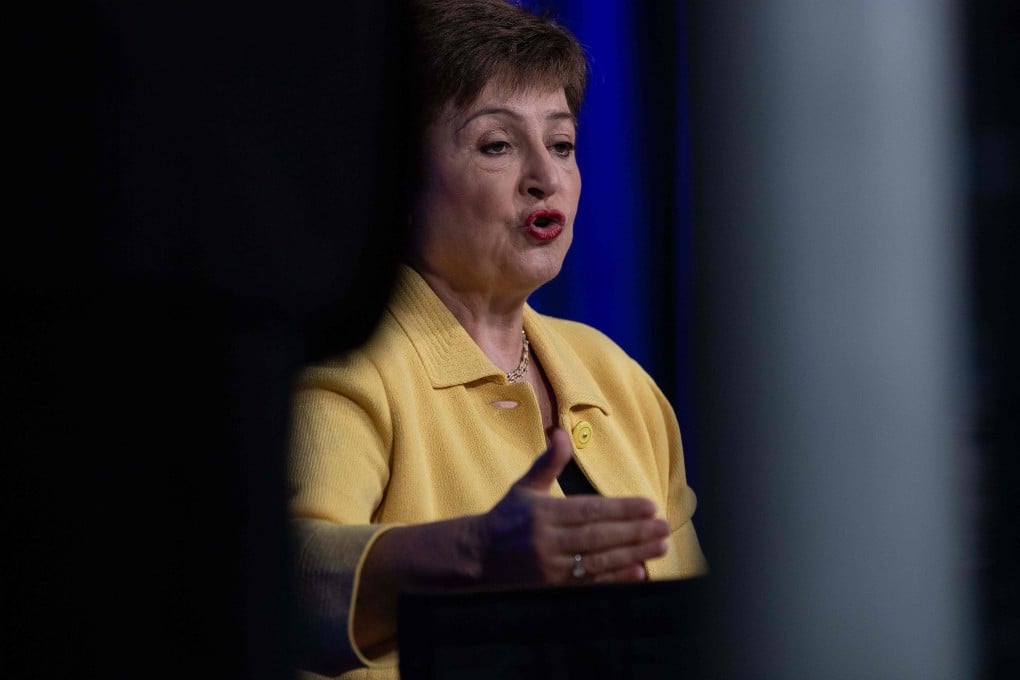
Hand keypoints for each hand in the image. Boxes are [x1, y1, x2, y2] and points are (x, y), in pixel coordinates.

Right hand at [475, 428, 669, 583]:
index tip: (649, 505)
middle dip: (635, 532)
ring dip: (634, 554)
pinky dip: (616, 579)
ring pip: (599, 561)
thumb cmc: (506, 518)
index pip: (590, 510)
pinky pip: (590, 584)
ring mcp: (550, 569)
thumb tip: (561, 434)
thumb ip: (548, 463)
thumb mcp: (524, 487)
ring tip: (661, 546)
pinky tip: (639, 572)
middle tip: (664, 526)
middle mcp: (547, 541)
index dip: (622, 508)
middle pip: (599, 537)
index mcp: (543, 514)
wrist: (477, 558)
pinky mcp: (553, 589)